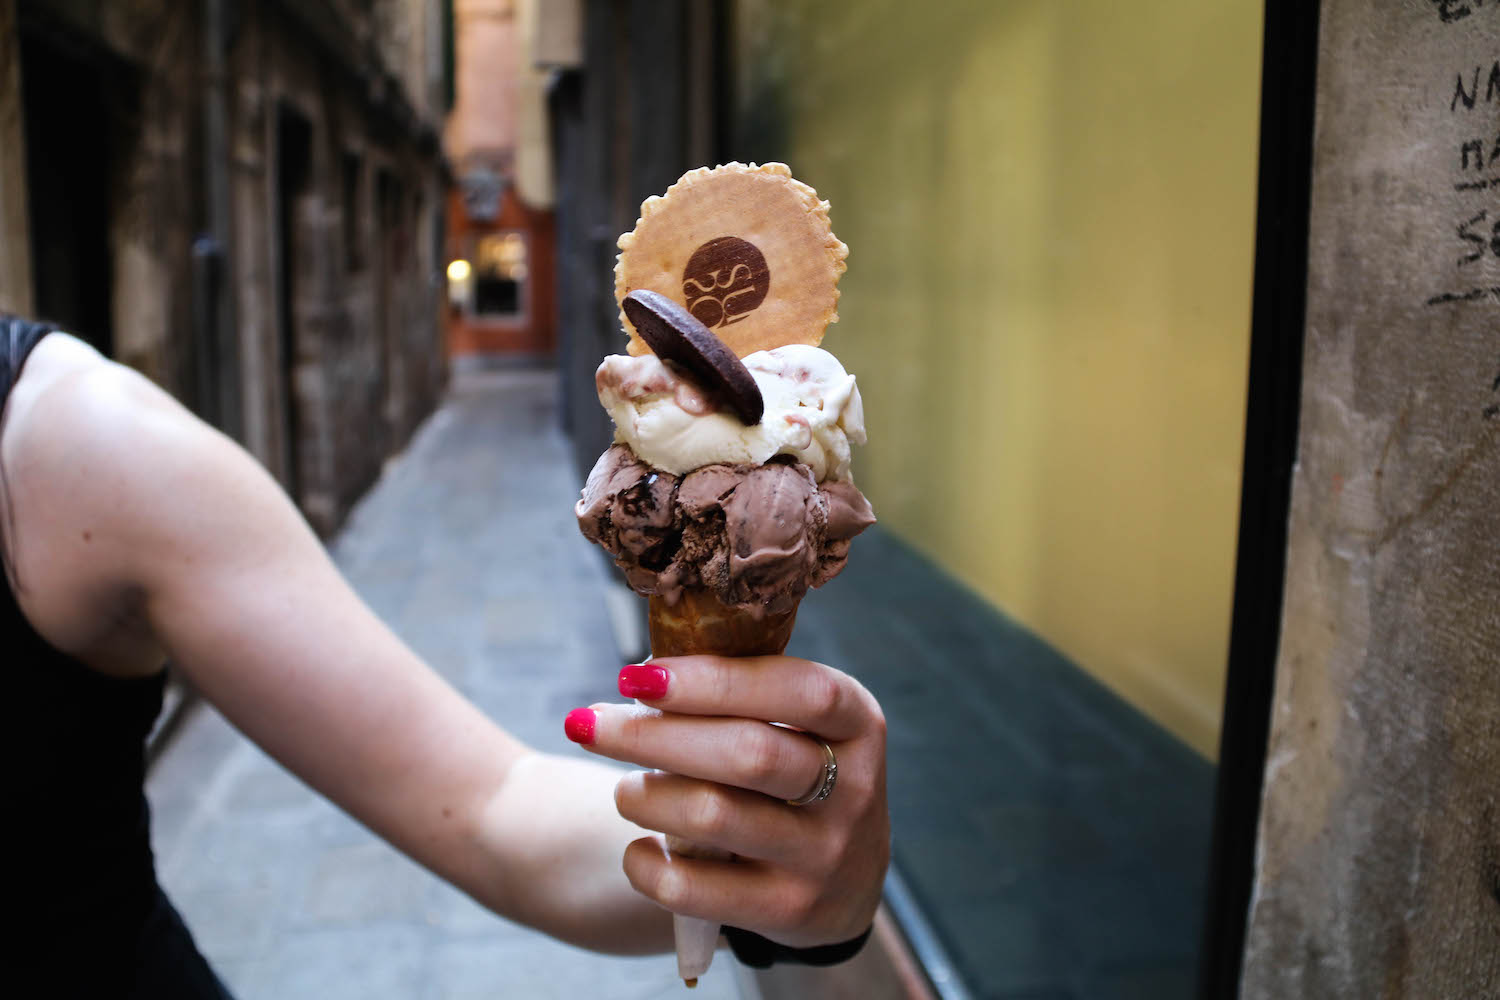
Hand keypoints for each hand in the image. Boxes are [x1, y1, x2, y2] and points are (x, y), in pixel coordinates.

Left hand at [563, 655, 889, 947]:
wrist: (843, 883)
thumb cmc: (794, 778)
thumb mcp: (797, 728)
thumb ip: (740, 696)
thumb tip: (640, 677)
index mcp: (857, 724)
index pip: (796, 691)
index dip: (713, 680)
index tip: (636, 674)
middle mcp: (853, 790)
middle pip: (747, 753)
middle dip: (654, 734)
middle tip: (590, 724)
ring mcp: (824, 856)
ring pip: (715, 816)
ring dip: (646, 794)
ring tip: (623, 789)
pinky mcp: (788, 911)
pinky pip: (695, 888)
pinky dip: (647, 865)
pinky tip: (638, 850)